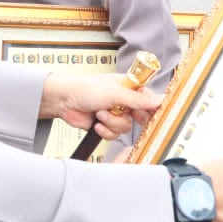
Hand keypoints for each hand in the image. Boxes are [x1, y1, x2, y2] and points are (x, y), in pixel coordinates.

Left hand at [41, 74, 162, 141]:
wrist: (63, 101)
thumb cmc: (85, 88)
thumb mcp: (115, 93)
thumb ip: (137, 99)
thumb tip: (159, 100)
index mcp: (128, 87)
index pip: (148, 99)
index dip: (152, 108)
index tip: (154, 115)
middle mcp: (123, 101)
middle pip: (140, 116)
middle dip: (130, 117)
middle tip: (125, 115)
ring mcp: (115, 113)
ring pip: (126, 127)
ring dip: (112, 122)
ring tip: (101, 113)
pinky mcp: (106, 125)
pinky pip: (114, 134)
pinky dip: (105, 130)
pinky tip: (97, 122)